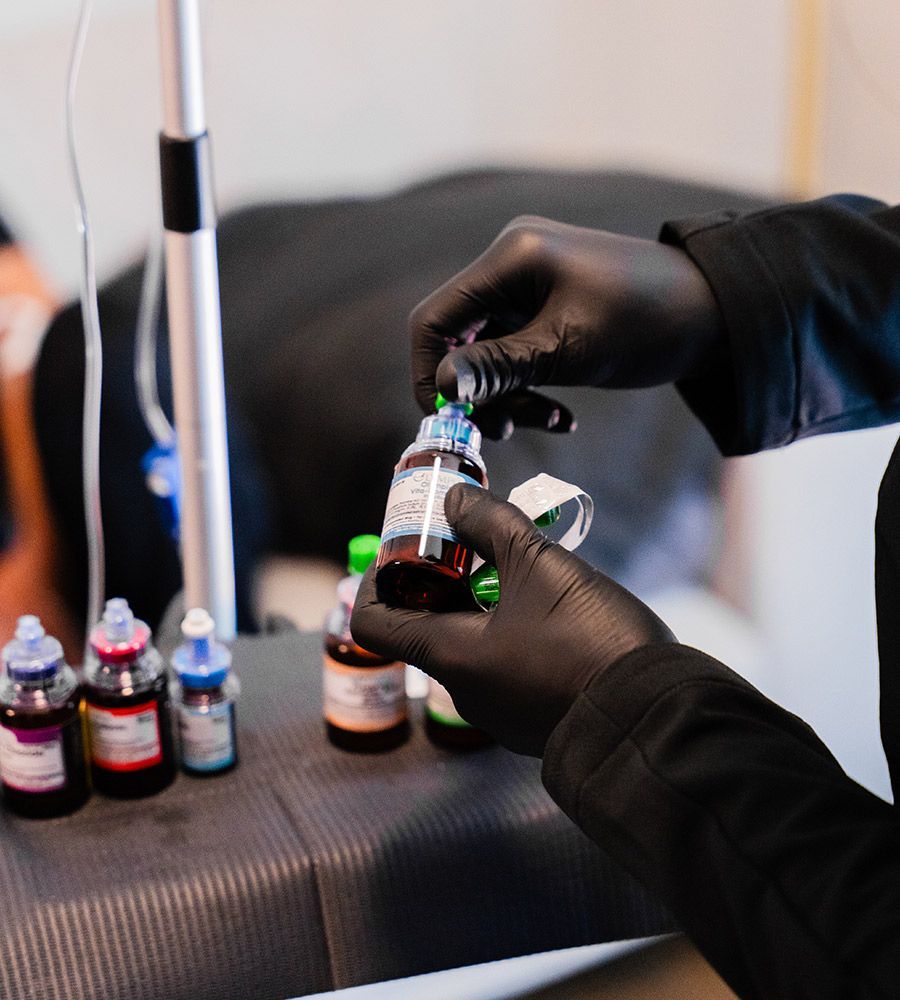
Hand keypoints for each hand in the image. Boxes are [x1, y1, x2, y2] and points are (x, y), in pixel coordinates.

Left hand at [351, 484, 674, 755]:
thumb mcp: (538, 565)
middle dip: (445, 581)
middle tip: (472, 544)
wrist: (654, 714)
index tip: (402, 552)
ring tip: (520, 568)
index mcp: (449, 657)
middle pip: (427, 628)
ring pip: (471, 645)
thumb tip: (454, 500)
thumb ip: (489, 524)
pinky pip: (506, 667)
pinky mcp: (534, 718)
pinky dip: (511, 632)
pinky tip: (550, 607)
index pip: (373, 623)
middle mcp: (465, 692)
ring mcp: (500, 711)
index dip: (377, 581)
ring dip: (484, 604)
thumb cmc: (589, 640)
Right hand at [410, 216, 722, 437]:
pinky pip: (516, 355)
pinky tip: (563, 416)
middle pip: (458, 339)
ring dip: (507, 397)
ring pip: (487, 354)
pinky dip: (529, 388)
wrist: (716, 313)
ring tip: (546, 423)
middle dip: (477, 392)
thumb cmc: (648, 322)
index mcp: (511, 258)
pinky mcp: (546, 309)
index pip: (435, 318)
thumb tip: (441, 388)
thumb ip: (500, 368)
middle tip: (503, 433)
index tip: (450, 420)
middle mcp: (511, 265)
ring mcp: (528, 286)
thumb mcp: (569, 350)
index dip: (431, 373)